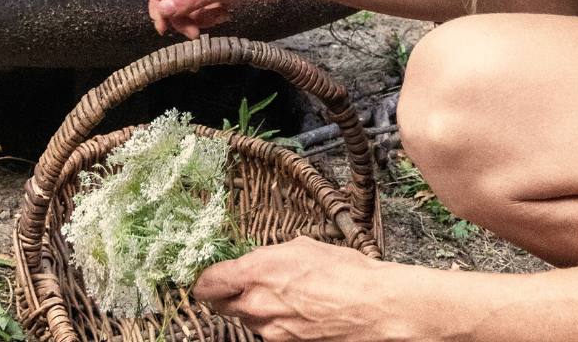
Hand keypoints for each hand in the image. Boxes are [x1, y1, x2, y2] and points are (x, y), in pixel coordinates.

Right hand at [148, 0, 292, 37]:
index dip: (159, 2)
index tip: (163, 27)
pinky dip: (209, 13)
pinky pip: (201, 3)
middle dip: (183, 14)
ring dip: (198, 15)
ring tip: (218, 17)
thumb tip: (162, 10)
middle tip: (194, 33)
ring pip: (187, 1)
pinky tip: (225, 14)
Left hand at [193, 237, 407, 341]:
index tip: (209, 275)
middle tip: (240, 282)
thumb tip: (258, 262)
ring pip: (244, 318)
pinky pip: (266, 330)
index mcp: (258, 272)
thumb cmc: (344, 272)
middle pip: (220, 304)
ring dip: (251, 306)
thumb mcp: (302, 247)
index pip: (208, 283)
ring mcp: (269, 330)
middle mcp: (256, 305)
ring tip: (280, 292)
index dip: (206, 278)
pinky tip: (294, 307)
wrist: (372, 307)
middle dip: (226, 293)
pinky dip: (272, 319)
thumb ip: (270, 256)